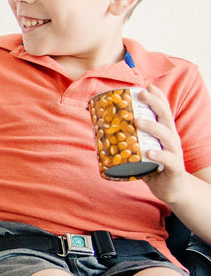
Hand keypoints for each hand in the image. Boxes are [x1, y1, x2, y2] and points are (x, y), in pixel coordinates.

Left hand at [136, 84, 191, 203]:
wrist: (173, 190)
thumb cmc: (153, 165)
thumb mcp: (142, 148)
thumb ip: (129, 138)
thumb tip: (101, 126)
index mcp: (165, 132)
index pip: (164, 111)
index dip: (157, 97)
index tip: (147, 85)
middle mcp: (172, 139)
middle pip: (166, 117)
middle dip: (154, 103)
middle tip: (141, 94)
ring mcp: (175, 153)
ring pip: (167, 136)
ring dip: (152, 127)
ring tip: (138, 121)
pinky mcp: (175, 169)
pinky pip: (168, 160)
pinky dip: (159, 155)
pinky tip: (149, 151)